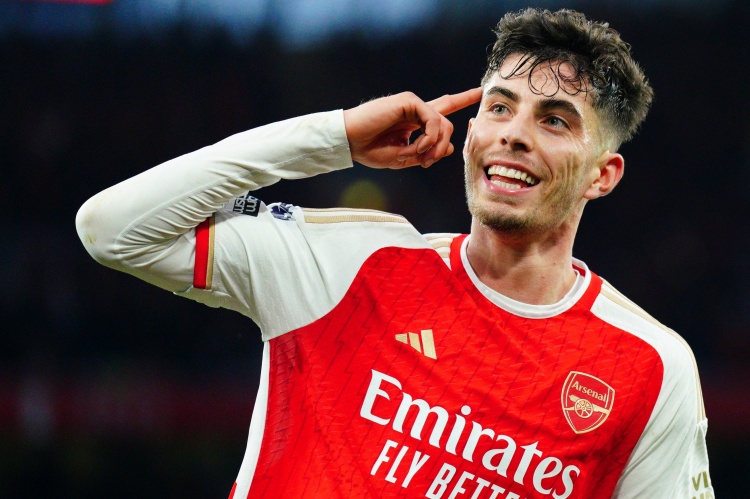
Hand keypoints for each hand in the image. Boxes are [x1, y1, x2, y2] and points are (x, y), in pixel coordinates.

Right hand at [343, 88, 481, 168]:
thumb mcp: (403, 158)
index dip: (461, 99)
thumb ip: (426, 153)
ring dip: (434, 146)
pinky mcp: (409, 101)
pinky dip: (428, 139)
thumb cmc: (370, 150)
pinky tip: (415, 147)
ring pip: (444, 124)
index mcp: (414, 122)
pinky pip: (433, 121)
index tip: (479, 91)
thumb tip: (451, 147)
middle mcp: (416, 110)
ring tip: (417, 156)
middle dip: (443, 145)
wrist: (350, 141)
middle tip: (427, 162)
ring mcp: (413, 104)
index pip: (442, 109)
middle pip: (447, 119)